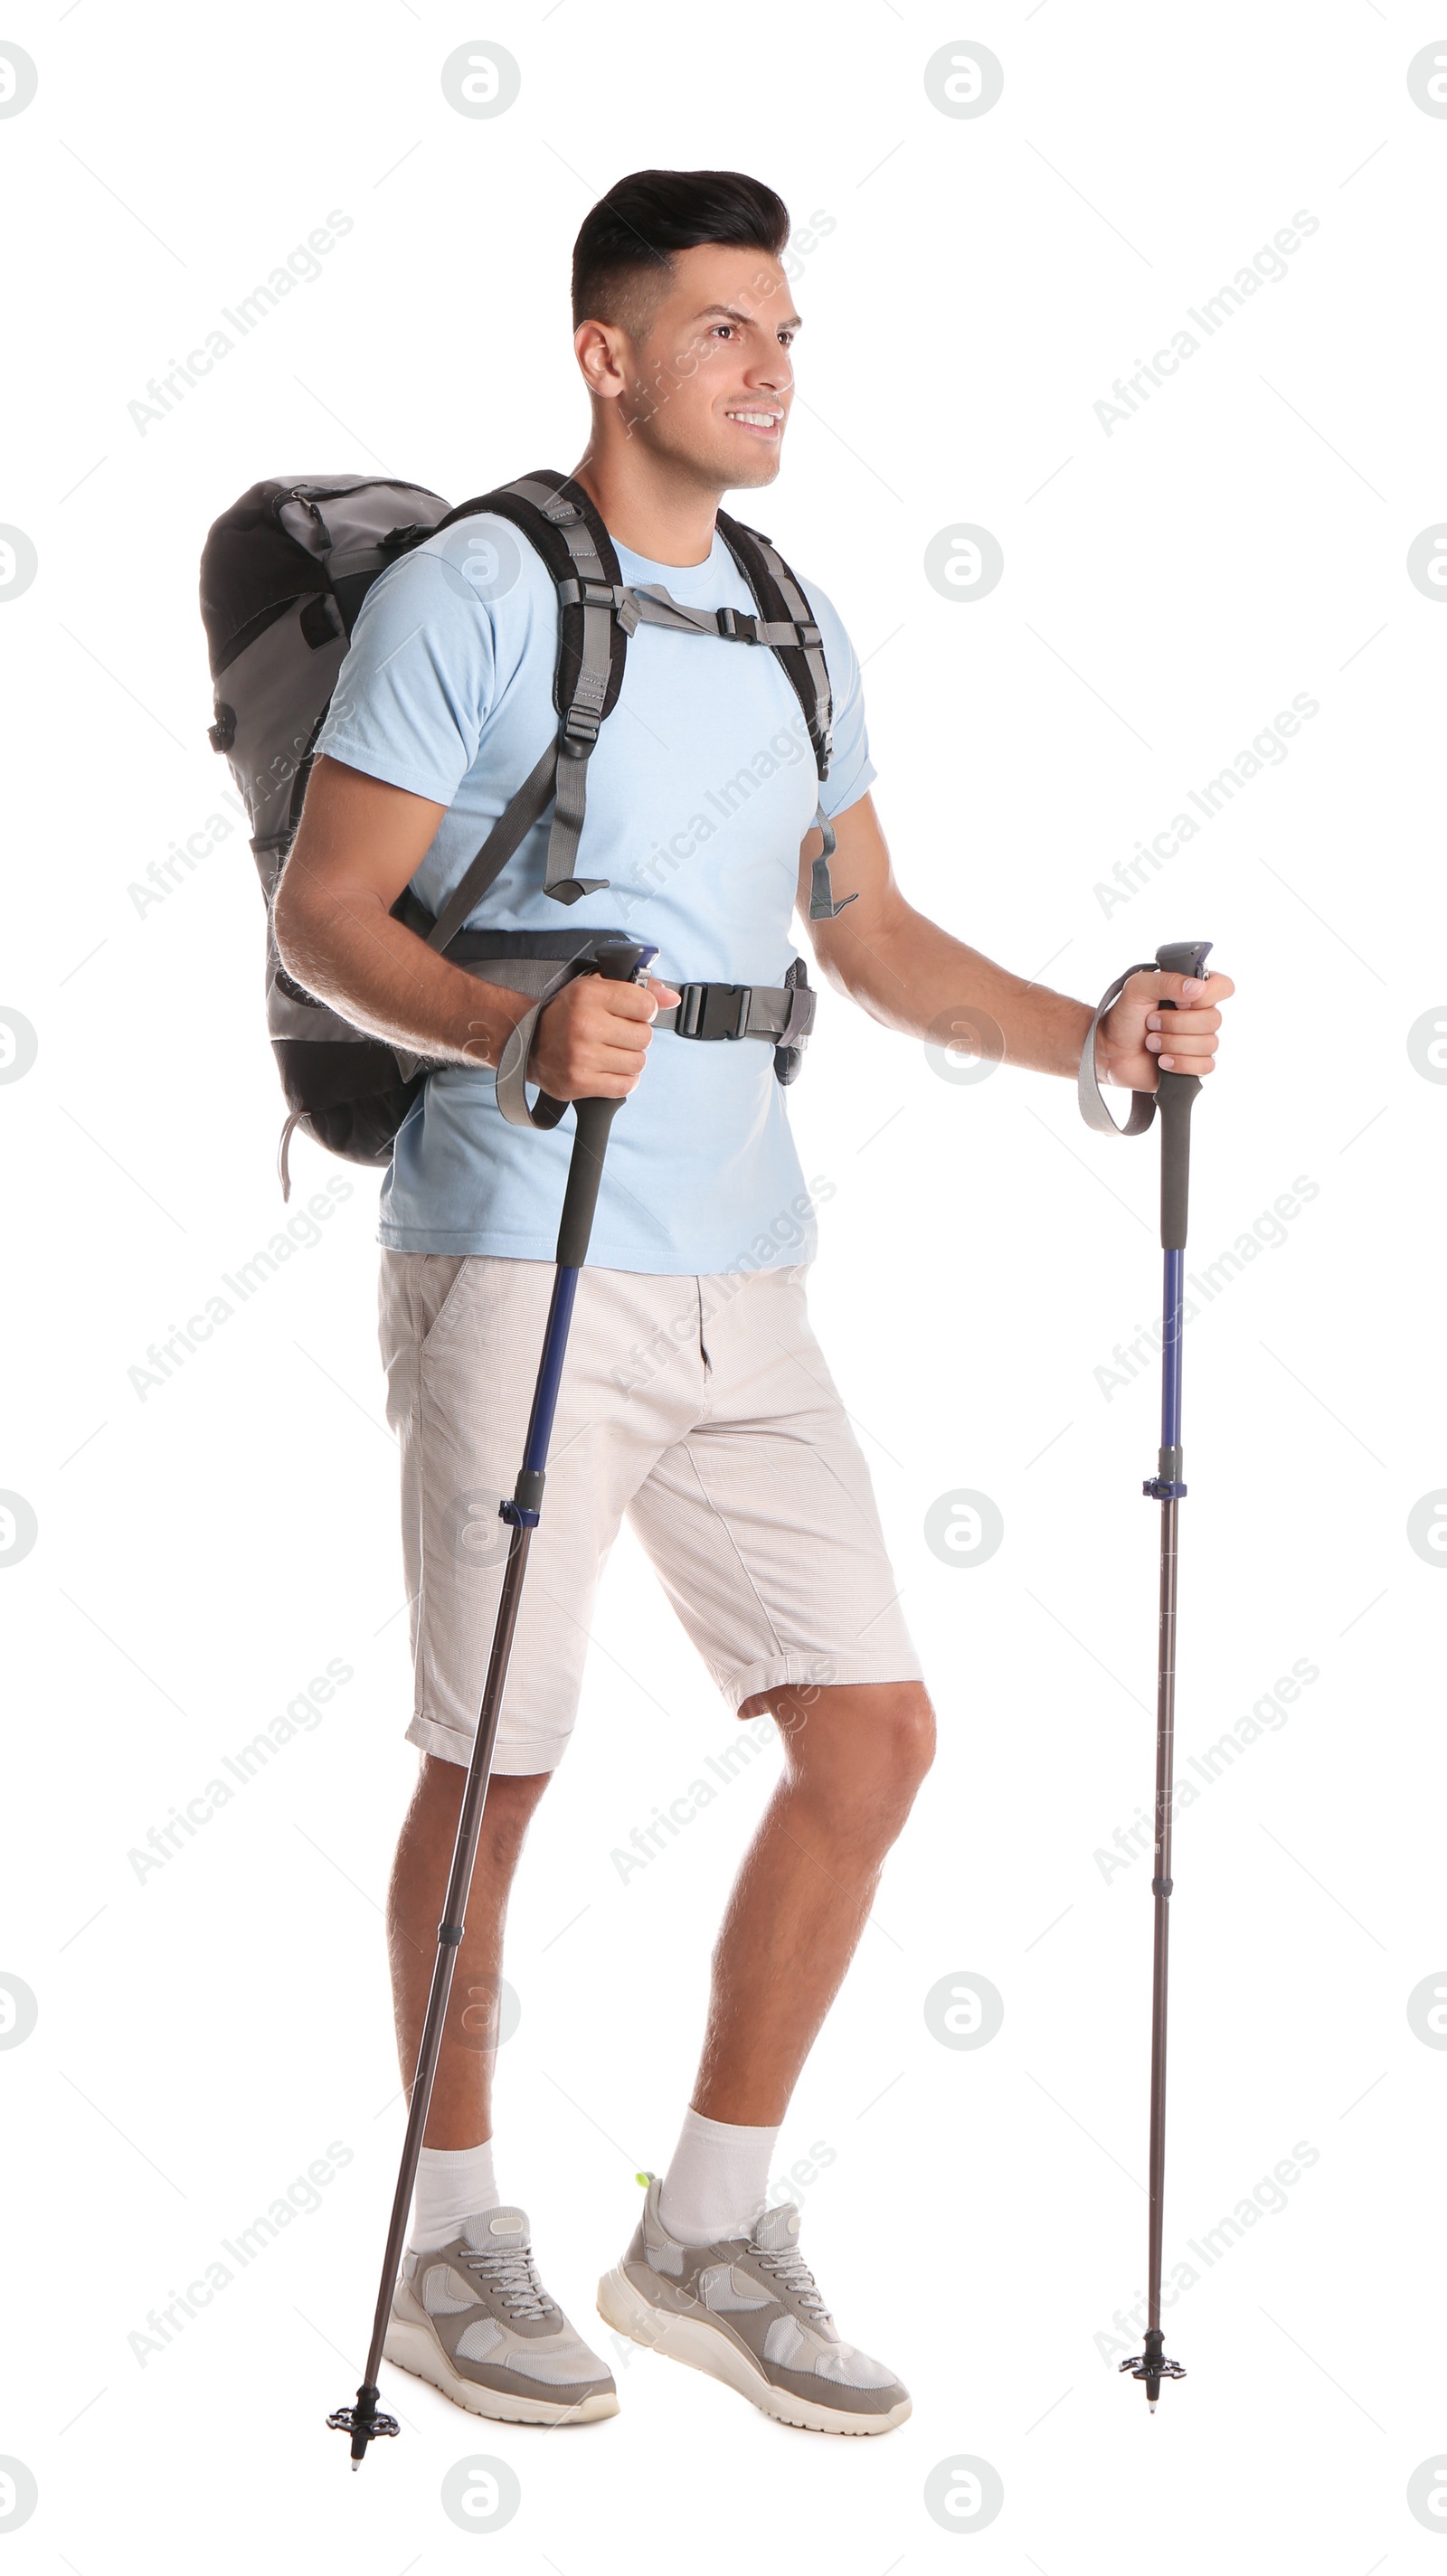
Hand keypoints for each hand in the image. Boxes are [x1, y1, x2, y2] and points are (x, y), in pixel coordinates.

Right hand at [527, 970, 680, 1102]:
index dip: (643, 1010)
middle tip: (614, 1035)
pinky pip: (625, 1086)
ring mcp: (581, 1056)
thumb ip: (640, 989)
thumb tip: (673, 998)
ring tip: (609, 1052)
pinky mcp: (579, 1082)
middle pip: (644, 1036)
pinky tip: (607, 1069)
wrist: (529, 1043)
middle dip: (634, 1037)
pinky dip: (622, 1080)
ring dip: (628, 1059)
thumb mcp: (597, 988)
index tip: (630, 1013)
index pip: (646, 1005)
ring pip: (638, 1063)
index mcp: (589, 994)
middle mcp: (584, 1024)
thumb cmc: (568, 1014)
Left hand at [1097, 966, 1234, 1093]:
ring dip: (1173, 1043)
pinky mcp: (1195, 1065)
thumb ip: (1167, 981)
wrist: (1109, 1051)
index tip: (1179, 1001)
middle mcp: (1201, 1015)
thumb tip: (1197, 988)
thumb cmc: (1124, 1017)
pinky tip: (1162, 1061)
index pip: (1224, 987)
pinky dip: (1181, 1063)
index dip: (1206, 996)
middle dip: (1176, 1023)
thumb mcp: (1138, 988)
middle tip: (1151, 1023)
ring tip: (1150, 1042)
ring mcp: (1199, 1041)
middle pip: (1214, 1019)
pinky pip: (1205, 1066)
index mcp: (1193, 991)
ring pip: (1209, 1044)